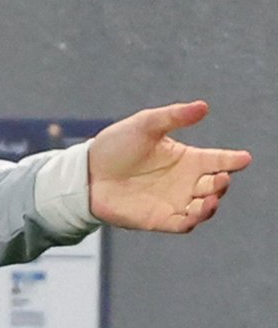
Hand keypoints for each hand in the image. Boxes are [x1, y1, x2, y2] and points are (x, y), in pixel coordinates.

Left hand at [88, 101, 251, 232]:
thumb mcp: (144, 125)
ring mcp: (174, 201)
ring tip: (212, 195)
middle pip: (215, 185)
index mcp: (186, 158)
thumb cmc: (115, 146)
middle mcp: (185, 181)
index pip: (217, 160)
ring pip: (205, 207)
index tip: (243, 158)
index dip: (233, 159)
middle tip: (220, 177)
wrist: (86, 172)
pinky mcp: (160, 219)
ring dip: (212, 202)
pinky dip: (194, 219)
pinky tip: (196, 209)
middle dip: (222, 182)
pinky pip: (185, 224)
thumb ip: (173, 116)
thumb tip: (203, 106)